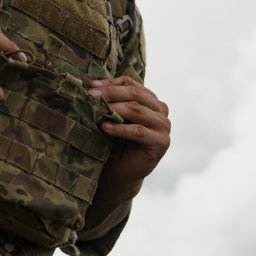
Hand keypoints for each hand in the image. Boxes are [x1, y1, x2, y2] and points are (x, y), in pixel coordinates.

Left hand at [89, 76, 170, 204]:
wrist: (122, 171)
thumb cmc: (117, 141)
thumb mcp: (115, 117)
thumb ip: (112, 102)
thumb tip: (93, 85)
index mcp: (151, 100)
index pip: (132, 84)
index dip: (112, 83)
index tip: (92, 84)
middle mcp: (161, 110)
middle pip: (135, 95)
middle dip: (111, 93)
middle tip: (92, 95)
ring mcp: (164, 126)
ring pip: (137, 110)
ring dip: (114, 108)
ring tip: (96, 110)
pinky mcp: (161, 142)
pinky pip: (138, 131)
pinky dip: (120, 128)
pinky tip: (105, 127)